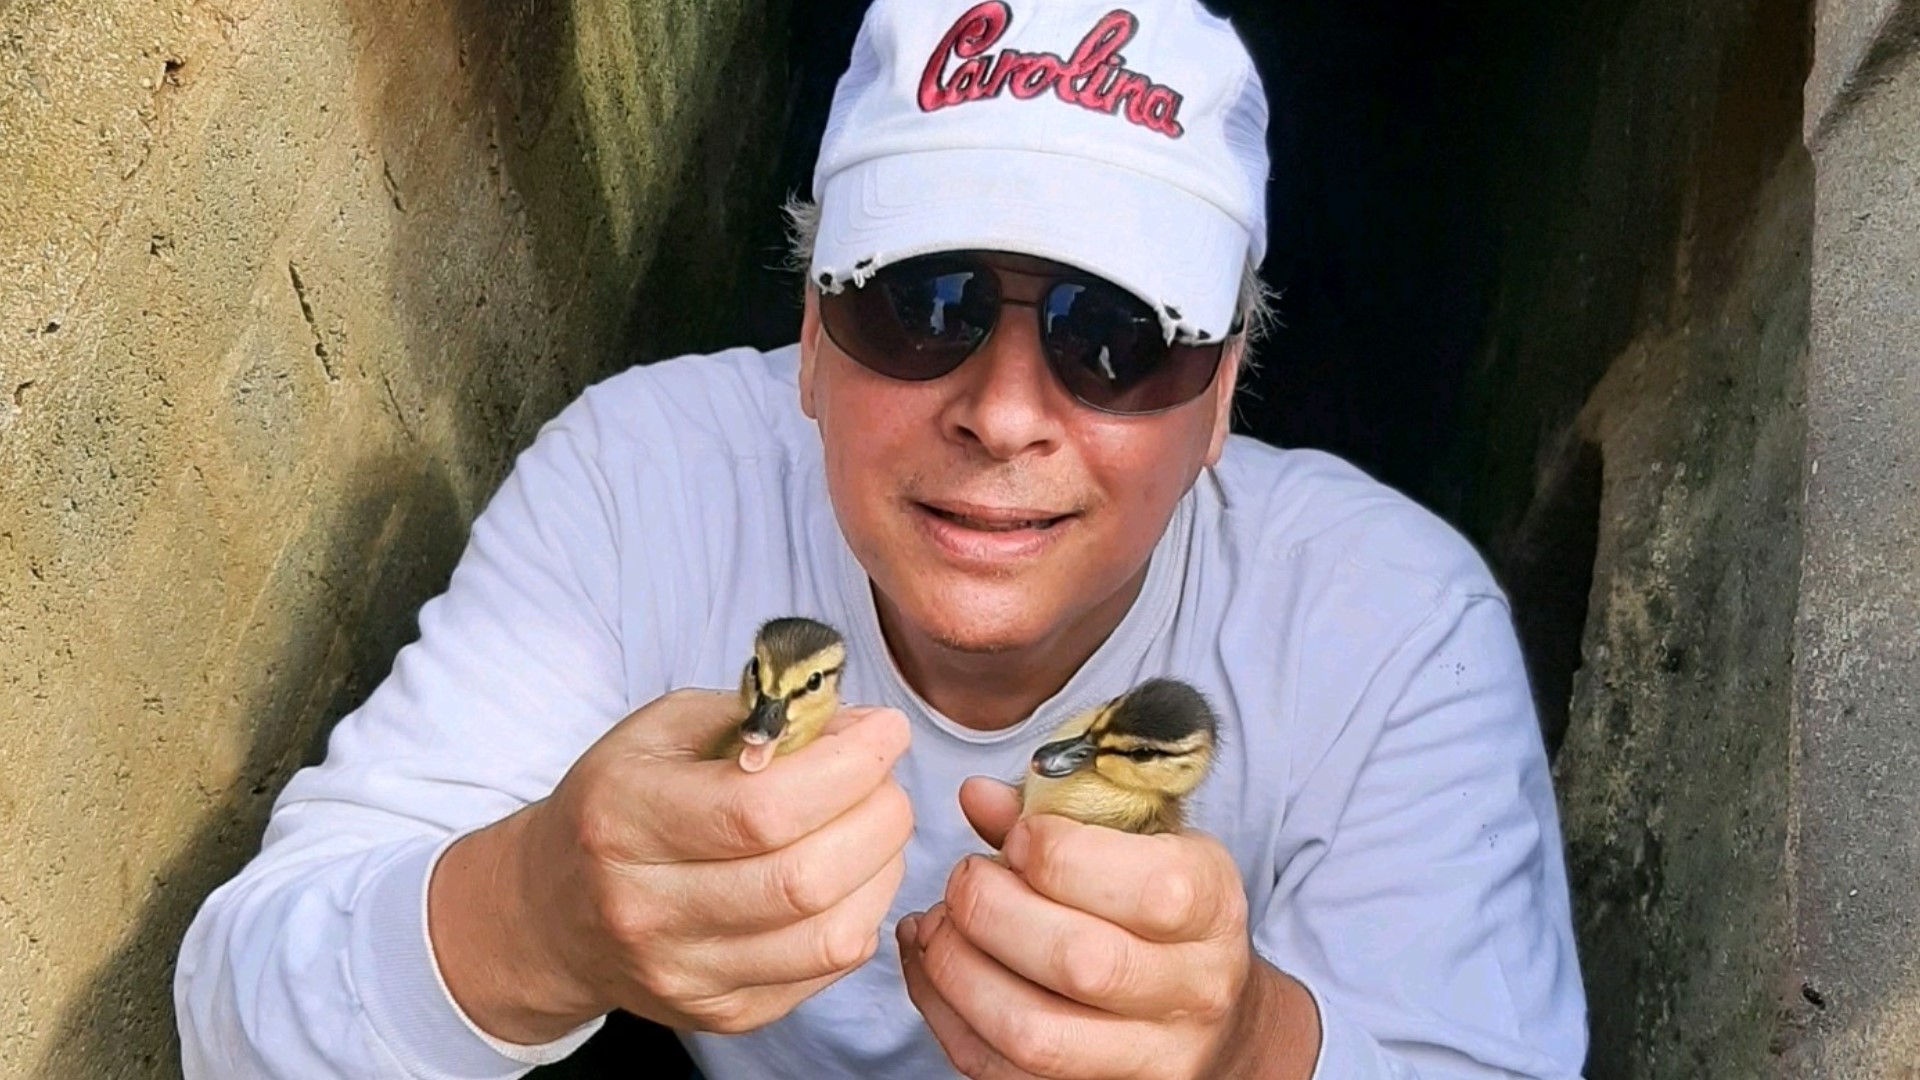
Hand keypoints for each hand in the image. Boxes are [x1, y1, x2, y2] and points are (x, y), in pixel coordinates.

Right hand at [431, 689, 912, 1041]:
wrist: (554, 911)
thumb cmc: (620, 802)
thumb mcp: (662, 731)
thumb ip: (757, 717)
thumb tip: (858, 724)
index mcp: (624, 819)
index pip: (761, 809)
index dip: (847, 768)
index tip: (885, 730)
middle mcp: (647, 909)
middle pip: (804, 878)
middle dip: (877, 814)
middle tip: (884, 779)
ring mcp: (686, 974)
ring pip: (832, 934)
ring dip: (883, 866)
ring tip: (875, 822)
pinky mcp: (725, 1015)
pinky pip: (830, 968)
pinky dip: (864, 910)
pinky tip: (851, 872)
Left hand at [897, 778, 1314, 1078]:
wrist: (1207, 1006)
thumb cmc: (1158, 902)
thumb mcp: (1136, 839)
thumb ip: (1057, 813)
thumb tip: (976, 796)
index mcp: (1212, 906)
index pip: (1151, 889)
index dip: (1060, 854)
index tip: (1016, 837)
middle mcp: (1193, 990)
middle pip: (1083, 964)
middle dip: (993, 910)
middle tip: (963, 880)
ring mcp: (1148, 1057)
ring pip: (1034, 1035)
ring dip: (958, 971)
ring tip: (938, 924)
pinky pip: (998, 1072)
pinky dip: (945, 1014)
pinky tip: (932, 964)